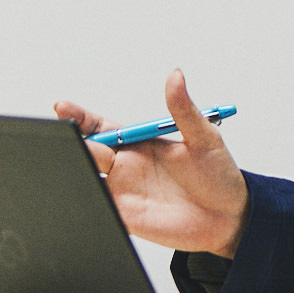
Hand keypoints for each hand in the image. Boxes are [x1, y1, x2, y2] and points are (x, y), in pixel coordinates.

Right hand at [57, 69, 249, 257]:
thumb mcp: (203, 137)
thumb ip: (184, 109)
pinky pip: (98, 207)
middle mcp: (126, 166)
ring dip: (76, 168)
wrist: (230, 217)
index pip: (100, 127)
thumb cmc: (218, 175)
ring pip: (88, 177)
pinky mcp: (126, 217)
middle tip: (72, 137)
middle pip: (88, 151)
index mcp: (139, 142)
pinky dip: (86, 200)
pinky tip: (81, 192)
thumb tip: (176, 75)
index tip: (63, 108)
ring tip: (71, 159)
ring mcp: (124, 192)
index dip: (79, 117)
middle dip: (75, 142)